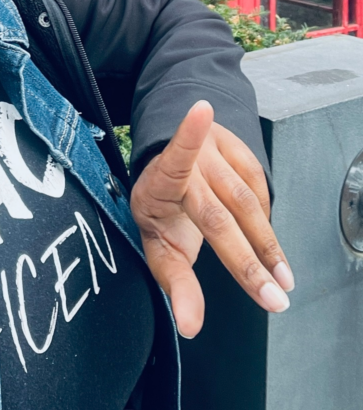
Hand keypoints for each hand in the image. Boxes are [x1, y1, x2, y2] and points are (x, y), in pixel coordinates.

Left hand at [130, 100, 293, 338]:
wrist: (172, 170)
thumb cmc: (164, 211)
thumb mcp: (159, 247)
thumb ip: (175, 285)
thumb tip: (190, 326)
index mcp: (157, 182)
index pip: (172, 159)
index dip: (186, 136)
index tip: (201, 112)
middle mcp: (186, 162)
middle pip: (218, 213)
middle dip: (246, 261)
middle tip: (272, 297)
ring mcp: (212, 150)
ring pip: (247, 202)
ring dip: (267, 246)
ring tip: (281, 280)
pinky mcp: (235, 147)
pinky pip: (259, 187)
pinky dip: (265, 219)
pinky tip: (265, 243)